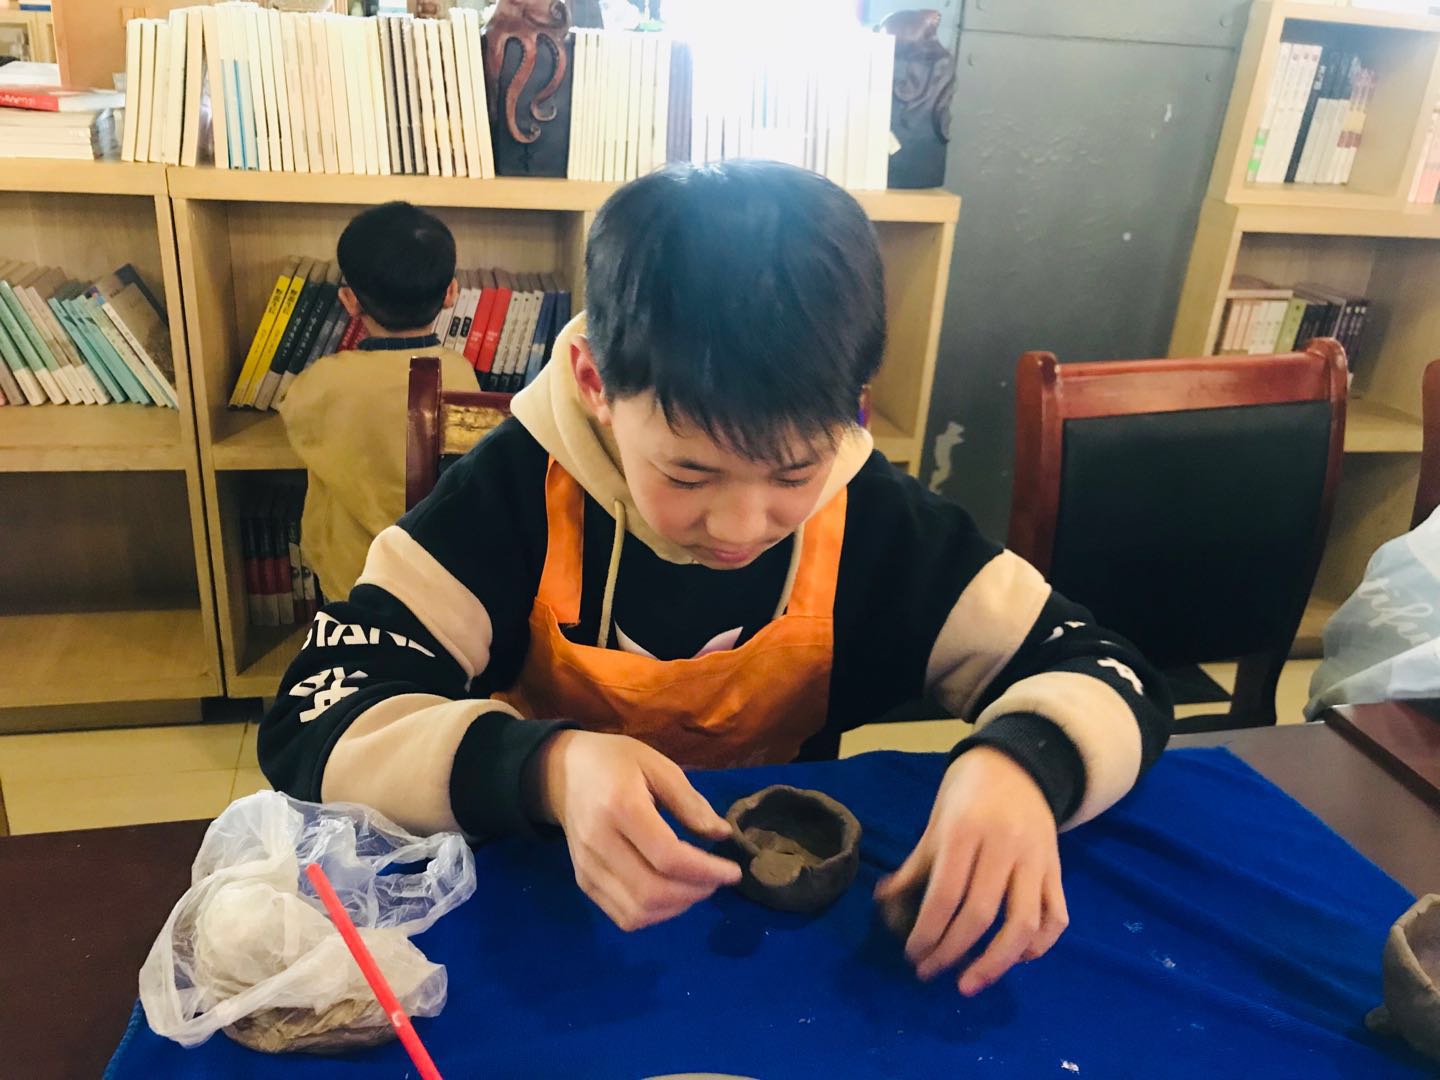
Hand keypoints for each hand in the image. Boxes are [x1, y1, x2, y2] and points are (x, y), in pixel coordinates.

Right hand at [530, 730, 741, 930]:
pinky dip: (654, 914)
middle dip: (695, 893)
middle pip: (652, 892)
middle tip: (717, 879)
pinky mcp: (583, 882)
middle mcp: (599, 843)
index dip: (706, 871)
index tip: (733, 871)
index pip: (667, 857)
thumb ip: (690, 802)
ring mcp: (587, 867)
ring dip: (676, 908)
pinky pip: (623, 916)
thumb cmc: (615, 762)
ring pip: (637, 913)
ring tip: (696, 886)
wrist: (563, 773)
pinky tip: (670, 893)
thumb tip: (722, 835)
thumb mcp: (657, 765)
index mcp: (620, 806)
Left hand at [874, 746, 1067, 995]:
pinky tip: (1013, 960)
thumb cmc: (967, 793)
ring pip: (1024, 924)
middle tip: (927, 972)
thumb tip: (882, 903)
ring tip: (968, 984)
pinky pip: (1055, 917)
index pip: (946, 894)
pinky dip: (1037, 947)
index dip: (927, 932)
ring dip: (995, 963)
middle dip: (951, 952)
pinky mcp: (1057, 870)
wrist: (1018, 763)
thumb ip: (915, 864)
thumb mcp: (936, 821)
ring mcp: (1036, 860)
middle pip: (981, 915)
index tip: (912, 954)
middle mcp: (1004, 847)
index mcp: (965, 831)